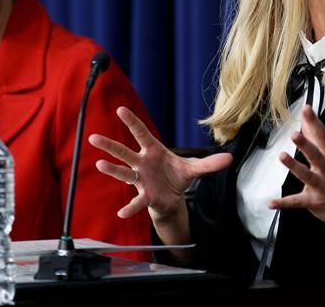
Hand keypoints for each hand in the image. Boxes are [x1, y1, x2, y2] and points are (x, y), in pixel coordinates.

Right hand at [89, 106, 231, 222]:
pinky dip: (130, 207)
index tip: (120, 109)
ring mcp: (141, 179)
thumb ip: (209, 163)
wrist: (173, 198)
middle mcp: (143, 163)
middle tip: (94, 138)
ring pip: (124, 173)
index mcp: (153, 151)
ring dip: (112, 170)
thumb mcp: (194, 168)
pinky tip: (122, 213)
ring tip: (100, 164)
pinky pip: (136, 201)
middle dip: (110, 145)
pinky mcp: (145, 195)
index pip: (141, 133)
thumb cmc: (177, 177)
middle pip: (125, 151)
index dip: (132, 122)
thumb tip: (230, 158)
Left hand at [269, 105, 324, 257]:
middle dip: (306, 144)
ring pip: (306, 175)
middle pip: (316, 155)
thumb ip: (319, 143)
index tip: (306, 109)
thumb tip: (307, 123)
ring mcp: (322, 187)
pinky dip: (283, 203)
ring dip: (294, 166)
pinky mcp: (314, 202)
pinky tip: (270, 203)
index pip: (323, 136)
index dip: (314, 122)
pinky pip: (296, 202)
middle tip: (294, 133)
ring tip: (282, 156)